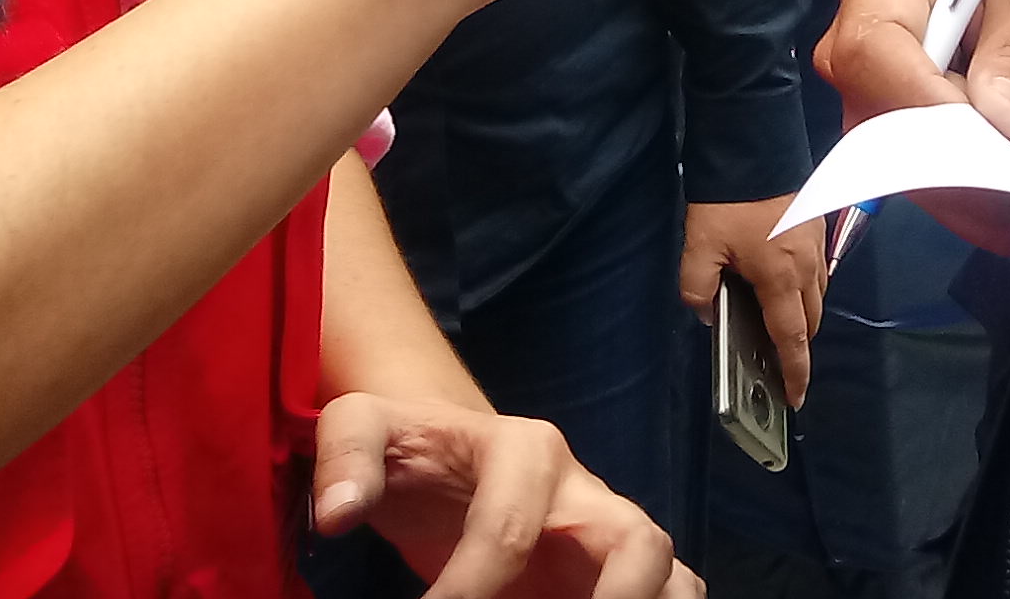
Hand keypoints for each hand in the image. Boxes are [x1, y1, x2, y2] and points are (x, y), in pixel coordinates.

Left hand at [312, 393, 699, 597]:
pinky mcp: (620, 572)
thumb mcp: (363, 427)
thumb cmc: (410, 450)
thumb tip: (336, 514)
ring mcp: (613, 532)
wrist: (447, 456)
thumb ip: (346, 454)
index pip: (509, 526)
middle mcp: (586, 490)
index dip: (468, 586)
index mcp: (526, 449)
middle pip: (637, 542)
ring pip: (672, 575)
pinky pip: (672, 595)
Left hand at [679, 195, 825, 404]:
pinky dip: (805, 288)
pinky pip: (817, 272)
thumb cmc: (729, 199)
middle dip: (797, 346)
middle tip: (778, 361)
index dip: (794, 372)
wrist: (755, 145)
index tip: (796, 396)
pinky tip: (783, 282)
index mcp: (781, 279)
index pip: (792, 339)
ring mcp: (816, 245)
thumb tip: (706, 311)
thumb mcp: (699, 248)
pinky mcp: (816, 226)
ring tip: (777, 323)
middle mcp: (807, 267)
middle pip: (810, 322)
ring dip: (802, 316)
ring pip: (817, 296)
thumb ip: (697, 288)